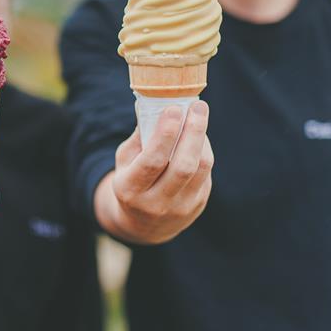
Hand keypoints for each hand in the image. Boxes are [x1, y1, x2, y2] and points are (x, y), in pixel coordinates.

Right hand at [95, 101, 213, 243]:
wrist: (143, 225)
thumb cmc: (131, 181)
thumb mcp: (125, 161)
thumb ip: (140, 138)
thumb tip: (157, 105)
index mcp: (131, 189)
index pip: (153, 161)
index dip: (165, 134)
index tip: (173, 108)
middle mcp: (156, 203)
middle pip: (183, 165)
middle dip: (193, 132)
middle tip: (197, 106)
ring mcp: (180, 207)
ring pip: (200, 169)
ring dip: (202, 138)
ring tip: (199, 115)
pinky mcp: (197, 206)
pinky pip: (205, 173)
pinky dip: (203, 150)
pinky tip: (198, 136)